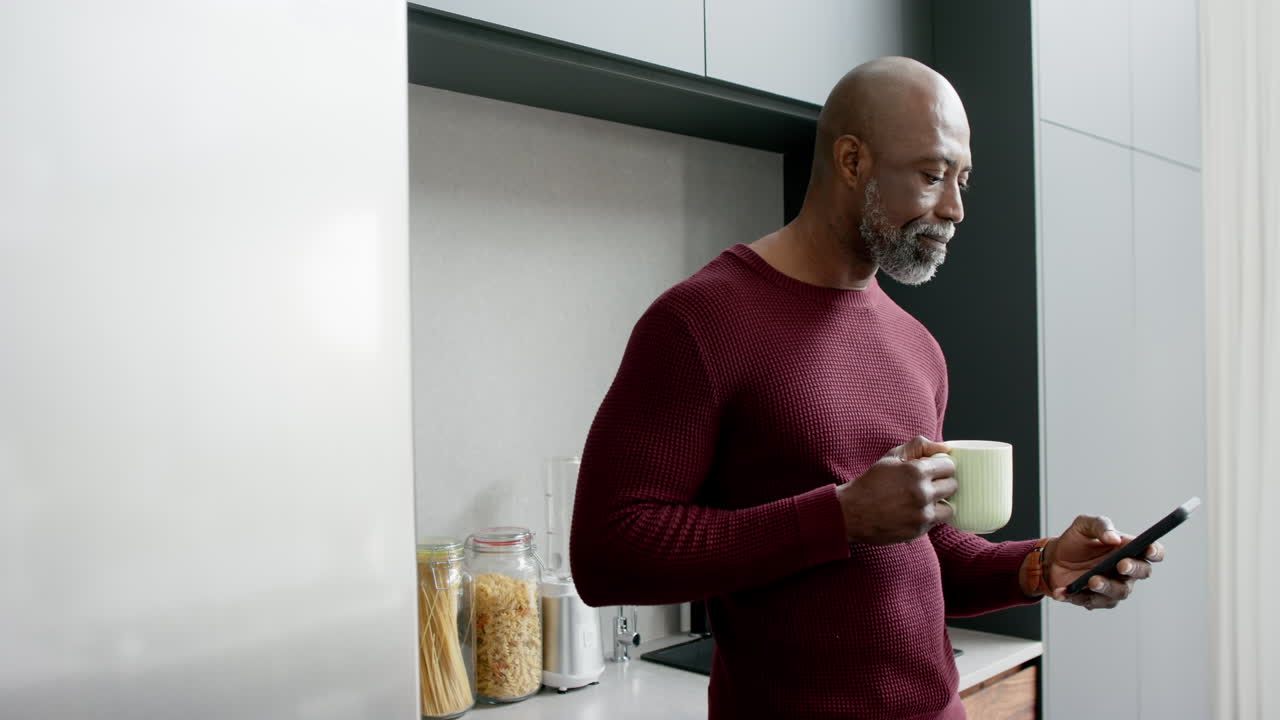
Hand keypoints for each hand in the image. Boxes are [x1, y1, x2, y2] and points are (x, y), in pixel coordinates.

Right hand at [836, 436, 956, 544]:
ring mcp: (922, 514)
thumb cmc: (872, 483)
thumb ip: (919, 446)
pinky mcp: (919, 531)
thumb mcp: (891, 457)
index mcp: (916, 471)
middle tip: (928, 486)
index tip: (934, 471)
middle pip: (953, 486)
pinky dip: (928, 517)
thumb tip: (945, 447)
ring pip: (950, 508)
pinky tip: (913, 513)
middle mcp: (922, 493)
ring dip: (940, 504)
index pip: (949, 466)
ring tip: (924, 502)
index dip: (941, 467)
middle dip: (943, 484)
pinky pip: (936, 522)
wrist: (852, 512)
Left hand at [1043, 515, 1165, 609]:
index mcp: (1128, 549)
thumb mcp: (1083, 526)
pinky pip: (1093, 601)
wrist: (1053, 559)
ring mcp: (1114, 586)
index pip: (1152, 552)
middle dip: (1134, 569)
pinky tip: (1064, 591)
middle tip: (1121, 565)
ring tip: (1091, 580)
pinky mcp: (1097, 599)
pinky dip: (1077, 596)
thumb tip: (1113, 538)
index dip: (1155, 551)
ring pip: (1119, 591)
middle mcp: (1126, 570)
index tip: (1148, 549)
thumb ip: (1100, 526)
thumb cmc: (1074, 542)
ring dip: (1106, 586)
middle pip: (1142, 572)